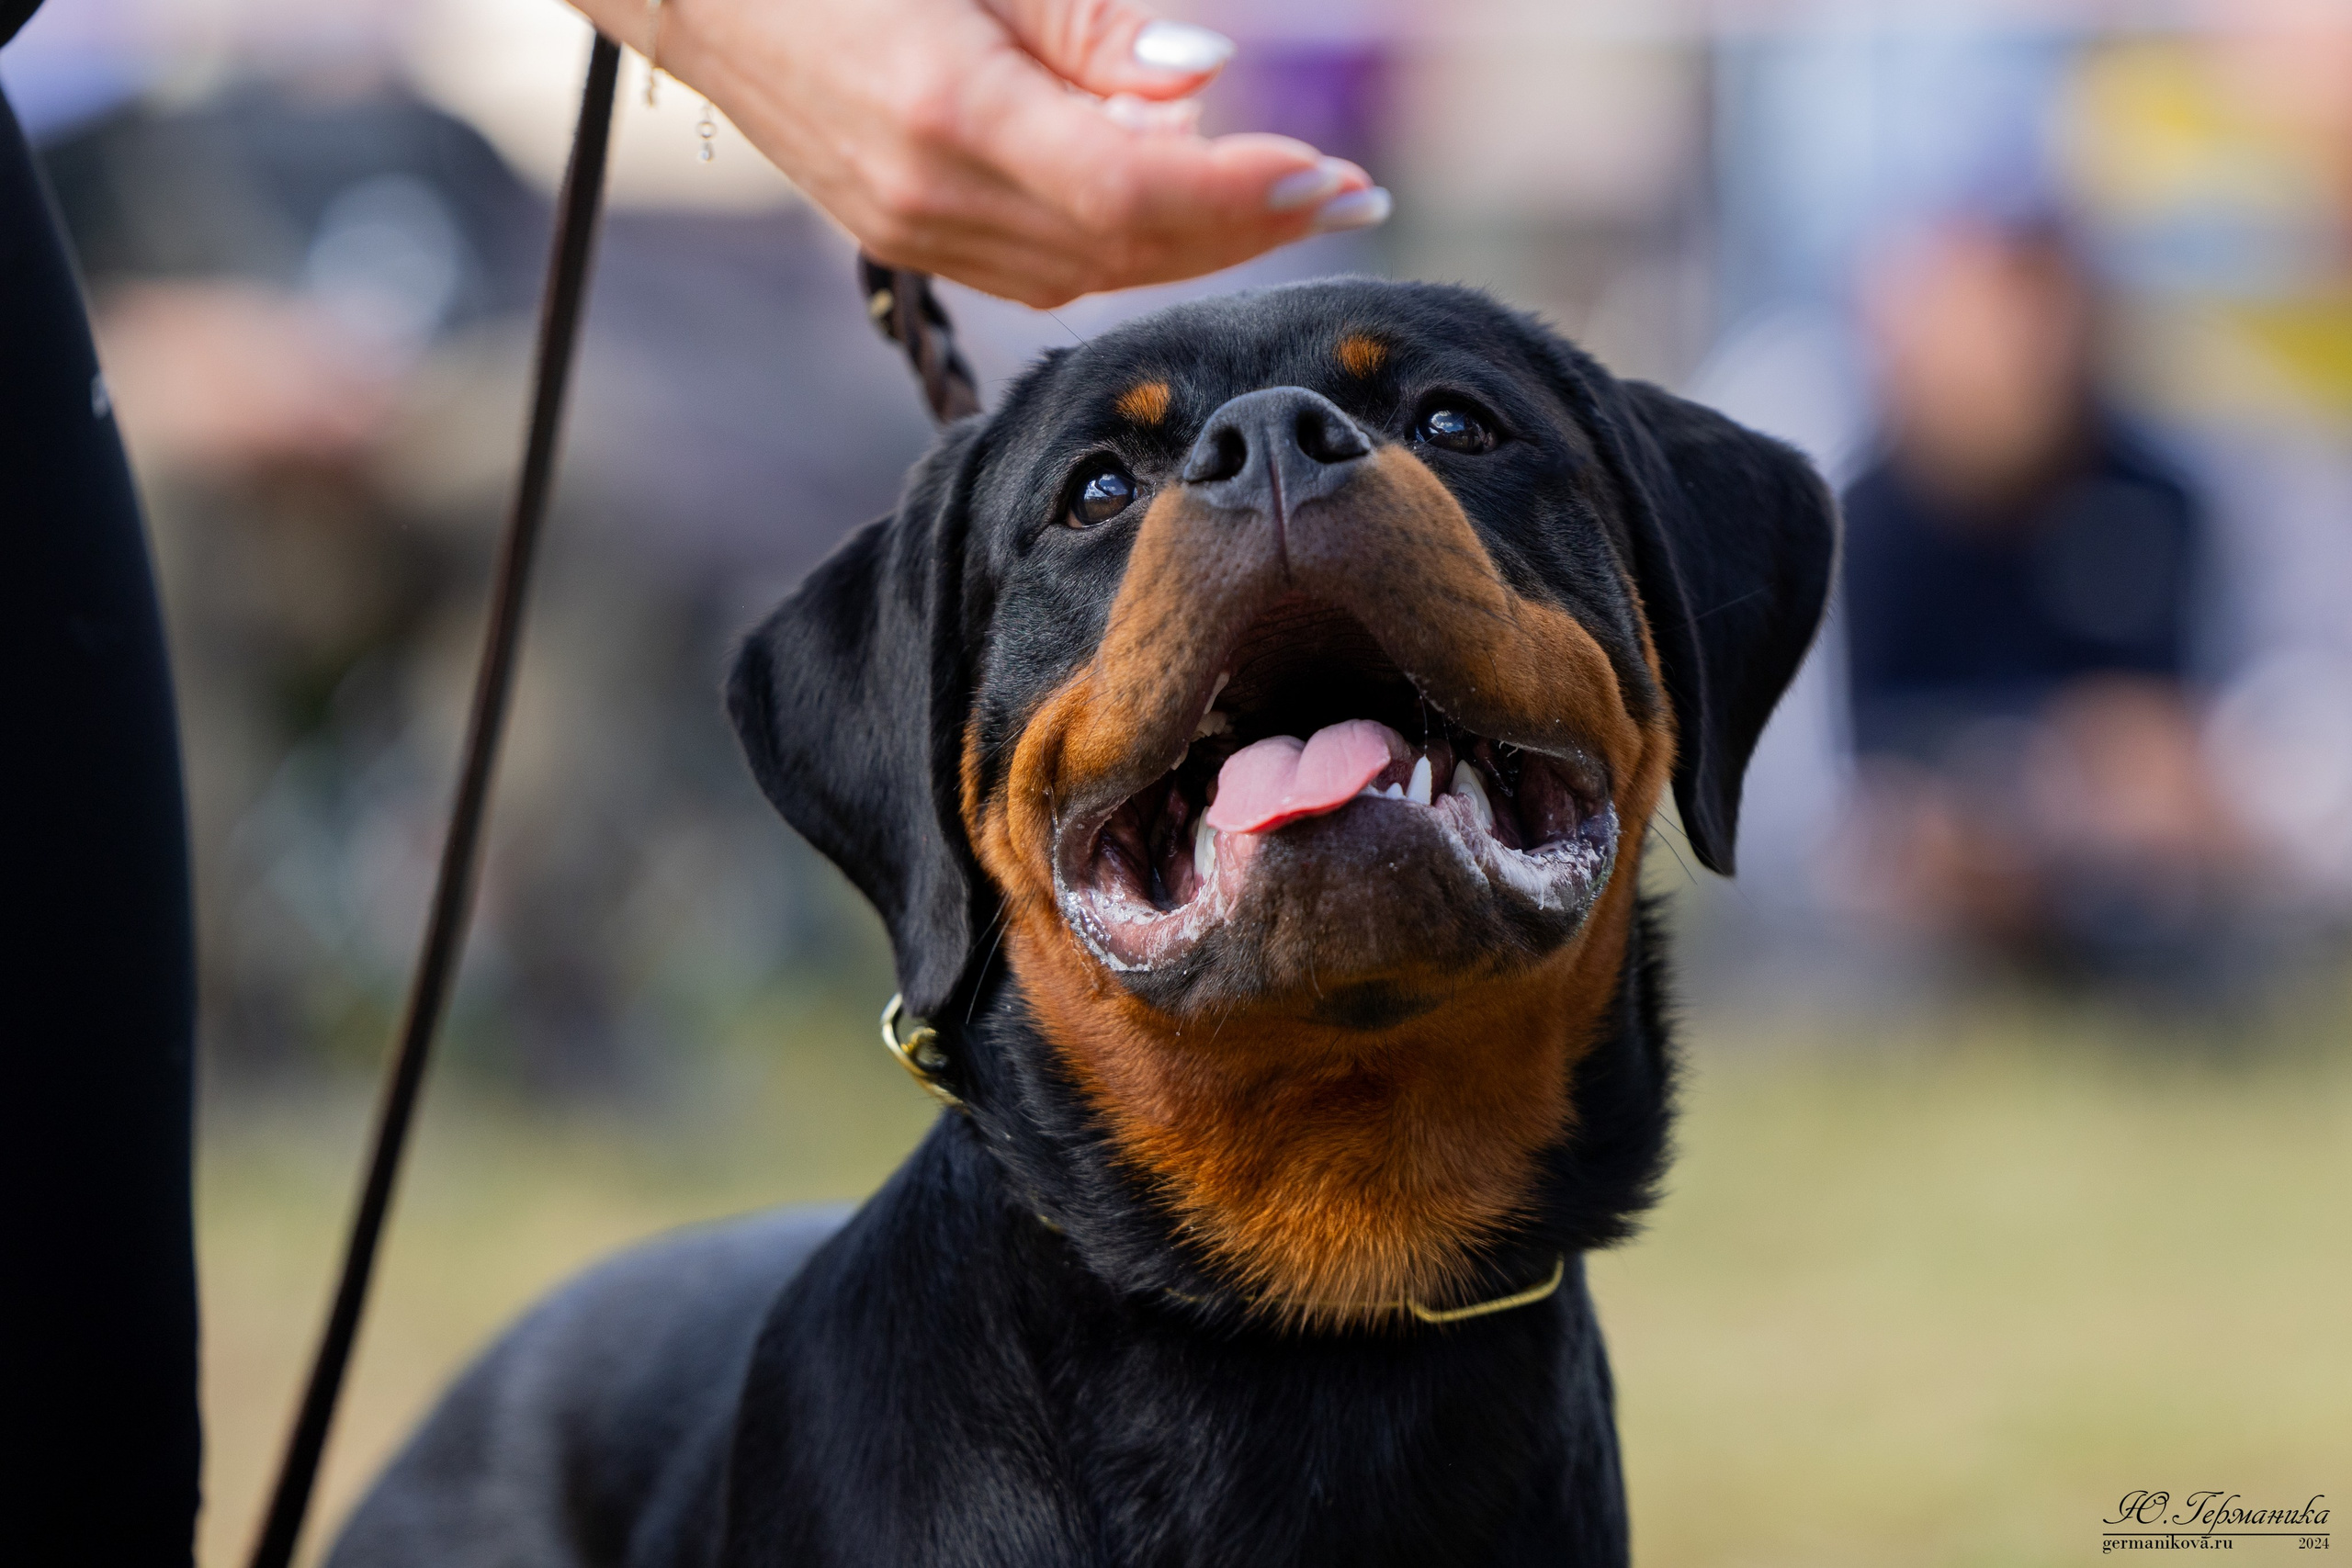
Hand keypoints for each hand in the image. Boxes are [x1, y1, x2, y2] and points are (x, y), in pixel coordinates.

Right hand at [567, 0, 1387, 305]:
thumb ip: (1091, 31)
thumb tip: (1201, 81)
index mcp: (949, 113)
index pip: (1131, 191)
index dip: (1242, 193)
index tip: (1331, 175)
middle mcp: (930, 198)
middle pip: (1128, 249)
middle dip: (1249, 227)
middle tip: (1349, 198)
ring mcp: (911, 233)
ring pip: (1092, 271)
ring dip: (1199, 245)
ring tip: (1287, 202)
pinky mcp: (906, 239)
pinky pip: (1044, 268)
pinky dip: (1127, 247)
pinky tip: (1181, 211)